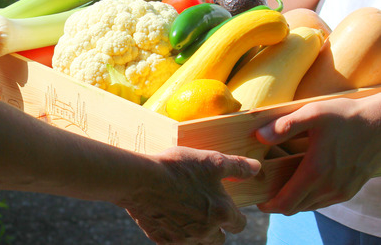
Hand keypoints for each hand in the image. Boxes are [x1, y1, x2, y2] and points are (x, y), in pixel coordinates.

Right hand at [123, 147, 260, 243]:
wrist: (139, 180)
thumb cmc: (176, 168)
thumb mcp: (210, 160)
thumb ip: (236, 166)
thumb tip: (256, 168)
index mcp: (221, 213)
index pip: (239, 225)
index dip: (235, 216)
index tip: (228, 209)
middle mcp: (206, 231)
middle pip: (219, 239)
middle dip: (216, 228)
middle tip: (205, 212)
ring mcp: (183, 239)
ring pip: (198, 243)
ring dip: (197, 233)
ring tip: (186, 215)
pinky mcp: (162, 240)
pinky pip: (175, 243)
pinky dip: (175, 233)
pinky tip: (168, 217)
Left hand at [255, 95, 380, 214]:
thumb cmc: (346, 116)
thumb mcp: (313, 113)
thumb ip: (285, 125)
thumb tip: (260, 136)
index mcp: (316, 171)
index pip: (286, 203)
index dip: (268, 205)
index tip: (257, 198)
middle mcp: (330, 187)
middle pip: (295, 208)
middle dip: (277, 202)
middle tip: (265, 187)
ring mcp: (342, 191)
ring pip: (309, 206)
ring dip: (293, 200)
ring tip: (281, 183)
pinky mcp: (350, 189)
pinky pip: (323, 202)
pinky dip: (309, 197)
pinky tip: (303, 181)